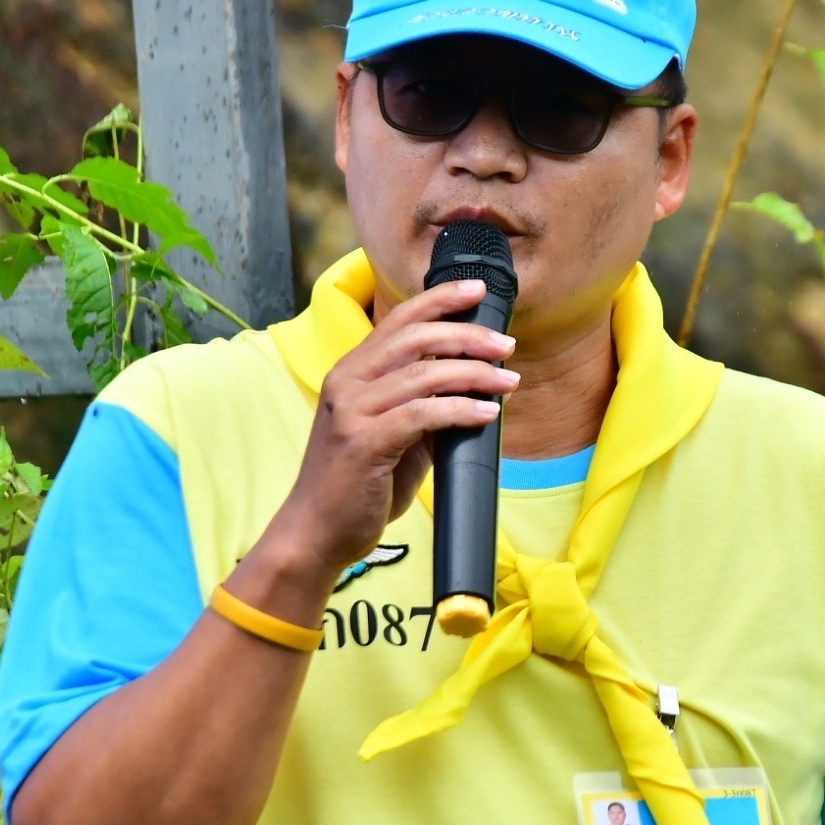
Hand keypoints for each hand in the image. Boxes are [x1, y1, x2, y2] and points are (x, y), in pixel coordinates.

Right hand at [268, 278, 517, 578]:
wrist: (316, 532)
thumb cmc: (356, 486)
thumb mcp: (393, 435)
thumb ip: (423, 407)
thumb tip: (476, 388)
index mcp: (349, 373)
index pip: (398, 321)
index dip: (439, 299)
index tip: (477, 291)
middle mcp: (346, 383)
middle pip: (415, 339)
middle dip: (468, 335)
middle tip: (505, 346)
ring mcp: (351, 411)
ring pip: (425, 374)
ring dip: (475, 374)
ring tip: (508, 381)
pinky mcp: (363, 442)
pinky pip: (423, 414)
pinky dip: (461, 409)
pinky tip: (488, 413)